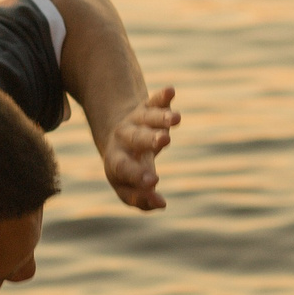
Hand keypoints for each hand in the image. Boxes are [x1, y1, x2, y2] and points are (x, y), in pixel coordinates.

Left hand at [98, 85, 178, 211]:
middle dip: (149, 139)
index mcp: (116, 160)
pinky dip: (163, 96)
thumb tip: (161, 204)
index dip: (137, 175)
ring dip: (162, 118)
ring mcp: (135, 121)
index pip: (124, 168)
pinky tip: (171, 90)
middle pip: (136, 138)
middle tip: (164, 140)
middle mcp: (123, 138)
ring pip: (148, 118)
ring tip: (177, 118)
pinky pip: (154, 100)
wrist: (117, 136)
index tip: (155, 182)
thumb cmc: (127, 167)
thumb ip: (141, 199)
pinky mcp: (147, 107)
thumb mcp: (127, 185)